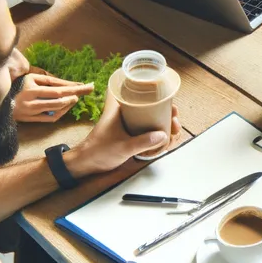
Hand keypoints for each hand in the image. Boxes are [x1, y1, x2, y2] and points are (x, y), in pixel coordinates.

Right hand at [13, 72, 93, 122]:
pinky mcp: (31, 120)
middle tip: (89, 89)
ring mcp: (31, 112)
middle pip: (59, 98)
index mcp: (31, 88)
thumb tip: (68, 84)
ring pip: (56, 109)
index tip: (86, 85)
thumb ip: (49, 80)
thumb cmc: (18, 86)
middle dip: (76, 93)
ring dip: (69, 103)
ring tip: (76, 97)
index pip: (57, 88)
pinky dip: (61, 113)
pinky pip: (51, 118)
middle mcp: (31, 101)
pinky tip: (67, 107)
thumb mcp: (31, 78)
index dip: (73, 87)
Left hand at [64, 94, 182, 178]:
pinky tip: (164, 142)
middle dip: (167, 117)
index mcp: (122, 109)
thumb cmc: (99, 151)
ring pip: (151, 122)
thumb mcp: (123, 147)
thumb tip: (163, 135)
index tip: (173, 110)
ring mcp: (129, 125)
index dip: (163, 103)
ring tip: (173, 135)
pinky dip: (156, 136)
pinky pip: (147, 132)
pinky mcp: (130, 135)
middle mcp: (127, 114)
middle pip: (153, 110)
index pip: (146, 99)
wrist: (85, 162)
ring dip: (164, 127)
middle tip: (175, 126)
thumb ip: (143, 142)